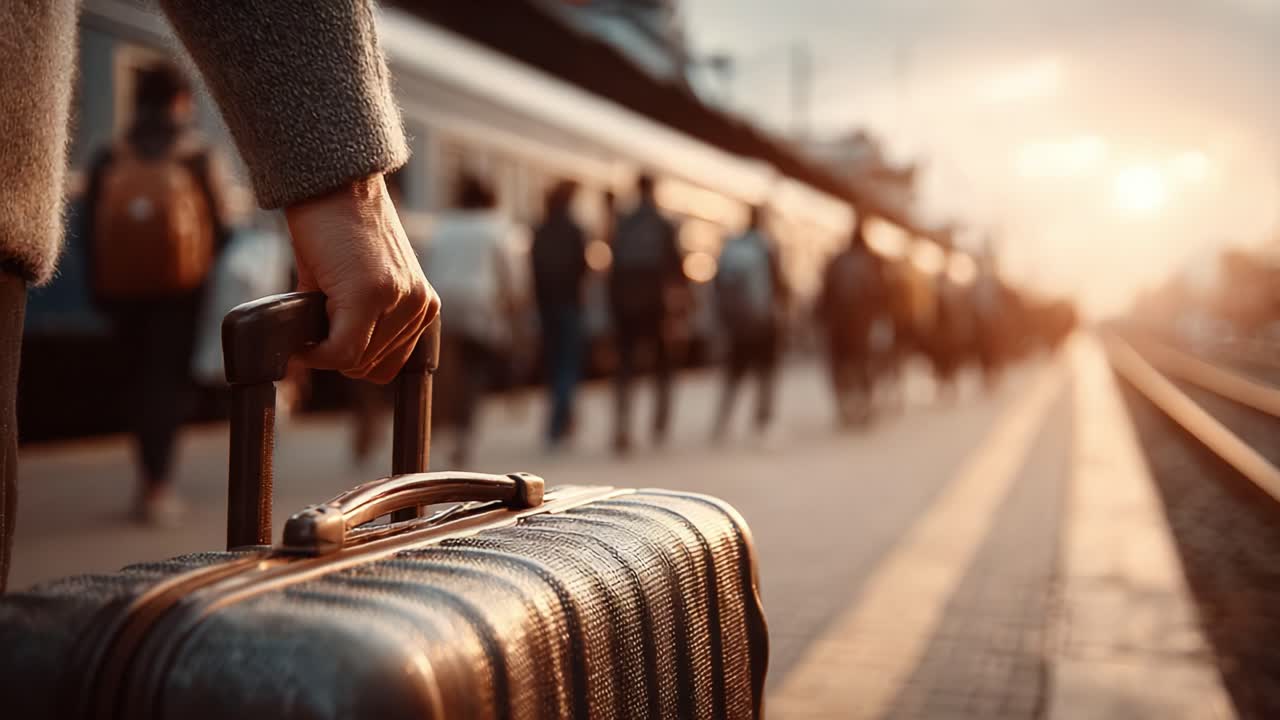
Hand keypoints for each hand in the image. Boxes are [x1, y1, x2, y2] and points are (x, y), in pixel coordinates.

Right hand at [285, 175, 438, 383]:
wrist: (333, 185)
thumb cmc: (337, 231)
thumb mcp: (361, 284)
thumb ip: (362, 322)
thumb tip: (333, 358)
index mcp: (424, 305)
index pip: (392, 364)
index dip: (353, 361)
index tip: (327, 346)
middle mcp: (420, 305)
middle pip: (373, 367)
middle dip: (338, 354)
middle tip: (315, 325)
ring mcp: (399, 300)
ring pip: (357, 362)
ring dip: (327, 350)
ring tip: (314, 316)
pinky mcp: (371, 295)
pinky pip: (342, 352)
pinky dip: (317, 354)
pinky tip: (303, 340)